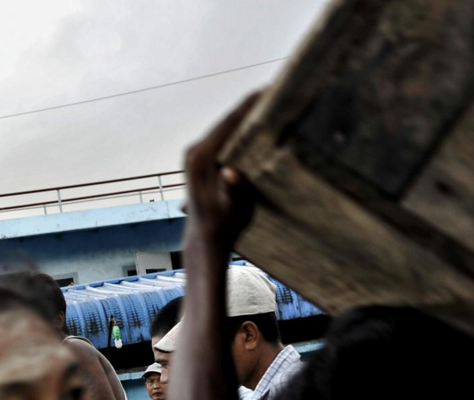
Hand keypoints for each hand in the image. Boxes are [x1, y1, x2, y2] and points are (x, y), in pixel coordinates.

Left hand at [183, 92, 260, 259]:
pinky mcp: (198, 158)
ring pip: (225, 125)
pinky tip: (258, 119)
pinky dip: (240, 125)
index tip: (272, 88)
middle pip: (227, 119)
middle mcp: (193, 152)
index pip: (229, 123)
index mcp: (201, 159)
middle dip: (252, 104)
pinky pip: (222, 134)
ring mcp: (194, 154)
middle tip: (280, 88)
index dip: (251, 104)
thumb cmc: (224, 225)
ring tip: (273, 98)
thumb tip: (232, 173)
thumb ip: (234, 190)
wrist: (205, 238)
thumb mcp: (233, 211)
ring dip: (247, 113)